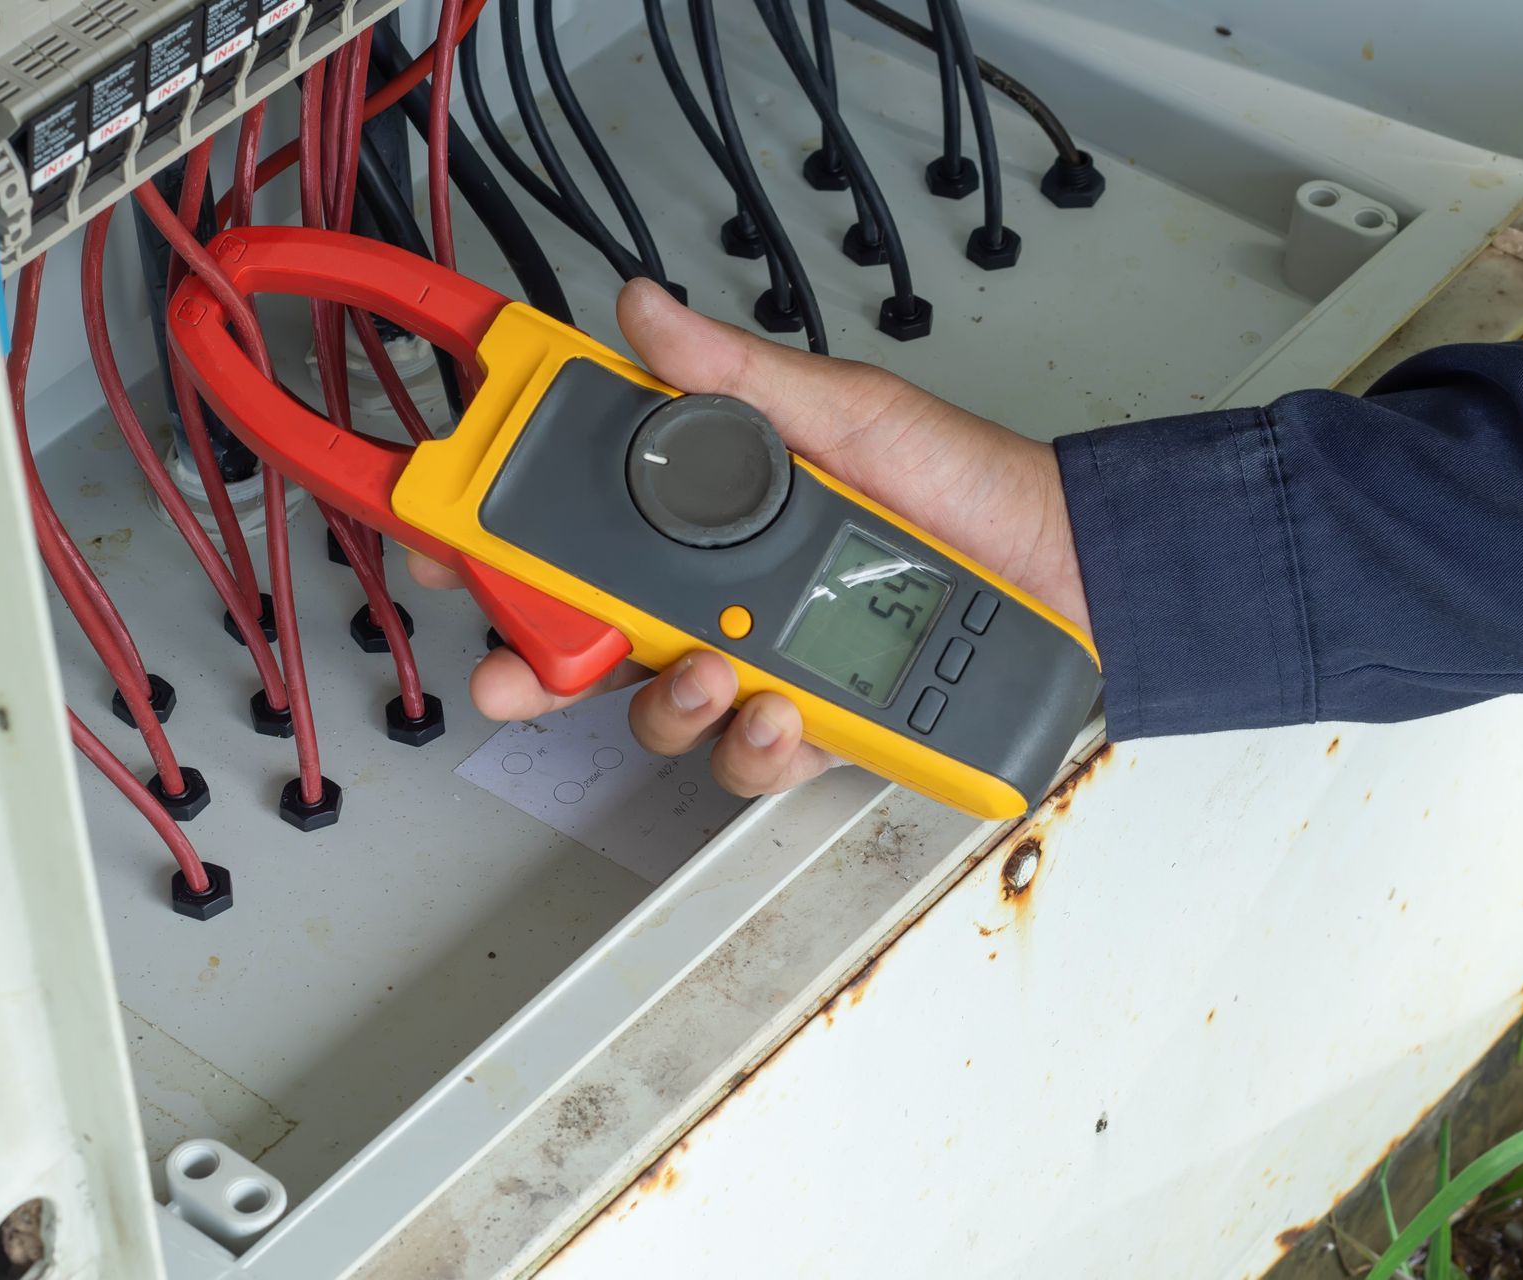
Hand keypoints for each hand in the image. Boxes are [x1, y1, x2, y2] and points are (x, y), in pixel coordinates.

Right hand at [410, 279, 1086, 798]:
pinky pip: (753, 760)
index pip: (580, 530)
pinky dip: (757, 747)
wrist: (1069, 569)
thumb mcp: (845, 411)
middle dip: (537, 663)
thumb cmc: (960, 480)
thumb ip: (737, 379)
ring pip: (663, 709)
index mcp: (711, 511)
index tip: (453, 549)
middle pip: (593, 640)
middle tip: (518, 669)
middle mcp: (724, 591)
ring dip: (665, 702)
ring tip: (714, 672)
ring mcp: (766, 662)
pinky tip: (785, 713)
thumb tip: (645, 310)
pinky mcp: (818, 725)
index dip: (505, 547)